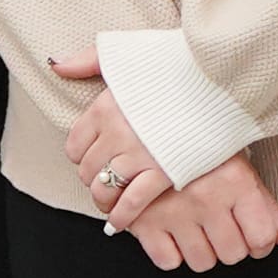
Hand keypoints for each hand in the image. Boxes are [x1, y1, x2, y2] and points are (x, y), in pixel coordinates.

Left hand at [52, 49, 167, 218]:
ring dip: (104, 201)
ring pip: (104, 189)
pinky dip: (123, 217)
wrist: (221, 78)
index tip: (92, 160)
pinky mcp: (164, 171)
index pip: (74, 146)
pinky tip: (120, 223)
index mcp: (103, 107)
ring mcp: (139, 155)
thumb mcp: (125, 54)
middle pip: (88, 170)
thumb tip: (57, 66)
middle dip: (93, 180)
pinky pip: (131, 203)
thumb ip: (87, 60)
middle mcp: (116, 133)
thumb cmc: (175, 63)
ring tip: (110, 205)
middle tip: (104, 183)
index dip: (81, 157)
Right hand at [118, 155, 277, 272]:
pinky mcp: (144, 221)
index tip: (252, 236)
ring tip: (195, 227)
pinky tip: (172, 231)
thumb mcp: (240, 170)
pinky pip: (167, 261)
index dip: (260, 243)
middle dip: (230, 246)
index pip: (262, 238)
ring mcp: (173, 211)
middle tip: (219, 225)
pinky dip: (170, 252)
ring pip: (202, 262)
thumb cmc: (199, 150)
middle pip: (232, 254)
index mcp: (234, 181)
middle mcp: (205, 198)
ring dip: (201, 251)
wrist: (146, 131)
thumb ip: (268, 209)